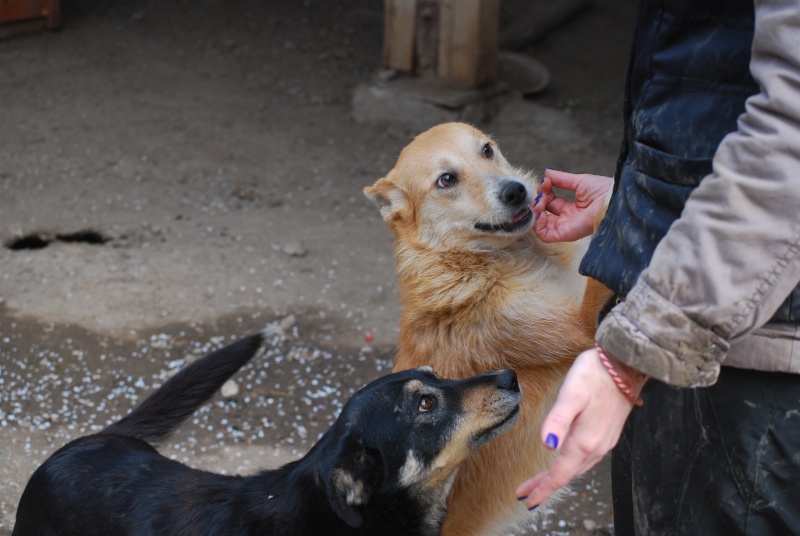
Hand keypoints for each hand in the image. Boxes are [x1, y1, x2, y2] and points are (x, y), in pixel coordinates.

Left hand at [515, 348, 645, 509]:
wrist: (626, 364)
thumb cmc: (595, 374)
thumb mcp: (571, 394)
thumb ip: (558, 421)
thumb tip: (547, 445)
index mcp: (585, 441)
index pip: (560, 473)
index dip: (542, 489)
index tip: (526, 501)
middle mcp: (597, 446)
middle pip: (567, 474)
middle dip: (545, 486)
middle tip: (524, 495)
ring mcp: (605, 441)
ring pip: (577, 467)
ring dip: (558, 477)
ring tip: (540, 483)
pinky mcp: (608, 433)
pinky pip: (587, 459)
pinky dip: (572, 466)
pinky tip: (566, 463)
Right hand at [533, 169, 612, 242]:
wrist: (613, 199)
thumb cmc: (604, 191)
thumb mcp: (579, 181)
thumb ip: (561, 179)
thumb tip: (547, 172)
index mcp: (573, 207)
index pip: (551, 202)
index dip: (544, 192)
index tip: (545, 182)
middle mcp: (568, 218)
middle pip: (545, 213)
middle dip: (539, 201)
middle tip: (541, 193)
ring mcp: (567, 227)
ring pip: (542, 226)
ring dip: (536, 212)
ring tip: (540, 202)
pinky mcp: (566, 234)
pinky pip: (545, 235)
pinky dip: (538, 224)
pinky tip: (541, 212)